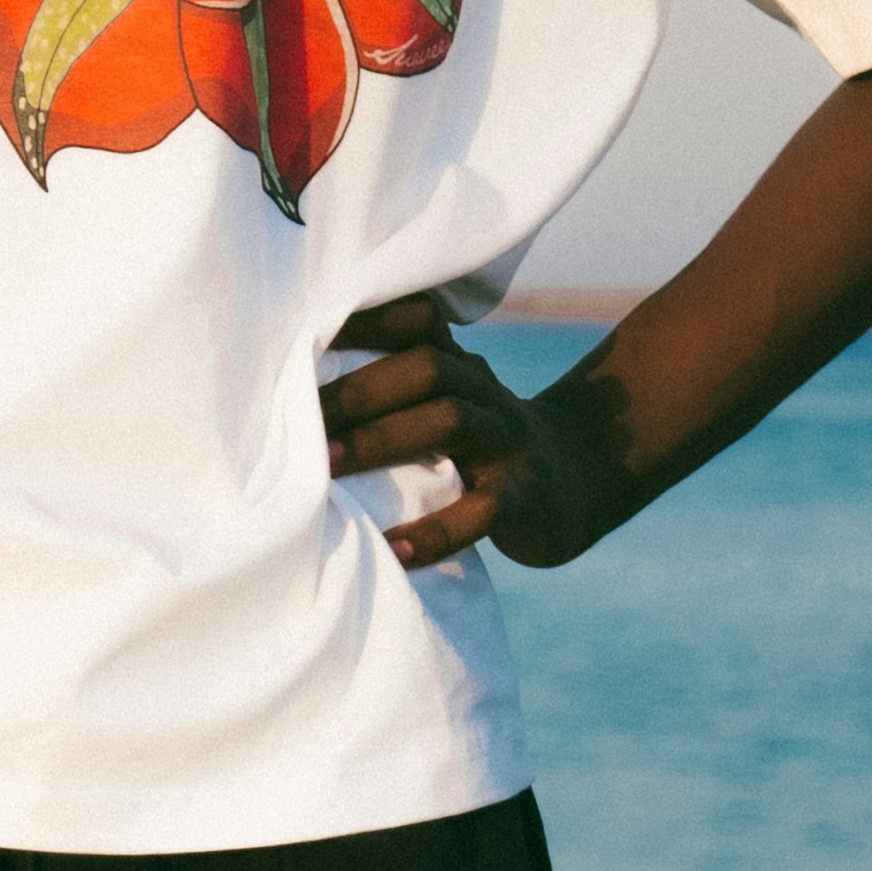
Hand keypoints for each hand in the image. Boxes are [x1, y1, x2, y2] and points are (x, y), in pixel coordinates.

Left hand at [320, 297, 641, 573]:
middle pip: (429, 366)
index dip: (366, 320)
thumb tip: (293, 394)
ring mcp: (508, 442)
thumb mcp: (451, 401)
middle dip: (359, 389)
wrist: (578, 481)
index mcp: (460, 366)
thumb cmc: (481, 442)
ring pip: (453, 421)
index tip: (304, 332)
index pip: (419, 320)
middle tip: (298, 417)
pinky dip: (436, 532)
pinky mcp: (525, 498)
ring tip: (326, 469)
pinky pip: (483, 510)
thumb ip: (395, 389)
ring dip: (383, 440)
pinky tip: (395, 550)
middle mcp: (485, 392)